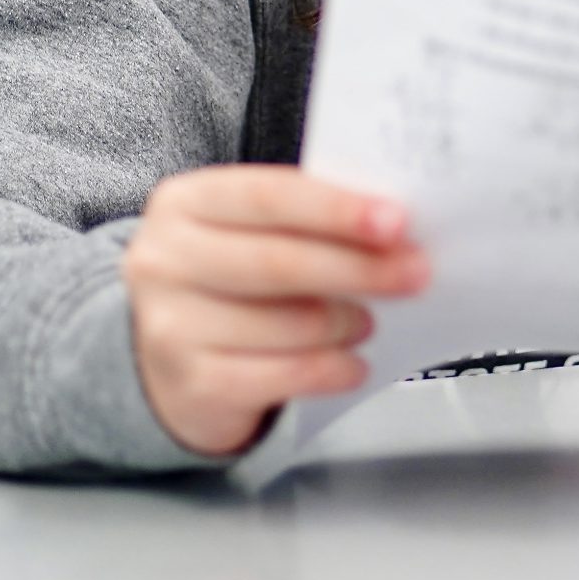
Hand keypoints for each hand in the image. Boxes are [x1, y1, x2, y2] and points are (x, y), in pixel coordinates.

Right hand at [123, 164, 429, 456]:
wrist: (167, 357)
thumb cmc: (227, 281)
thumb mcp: (249, 232)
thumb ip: (305, 220)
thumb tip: (390, 230)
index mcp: (185, 203)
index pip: (269, 196)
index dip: (337, 209)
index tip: (396, 220)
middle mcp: (165, 260)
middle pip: (279, 261)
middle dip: (360, 266)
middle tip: (414, 271)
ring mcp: (170, 325)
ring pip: (288, 324)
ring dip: (347, 322)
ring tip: (369, 321)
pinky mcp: (191, 383)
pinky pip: (282, 376)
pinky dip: (330, 369)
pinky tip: (353, 365)